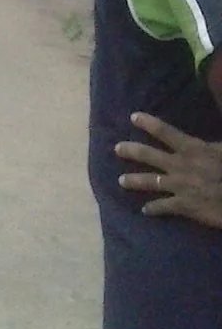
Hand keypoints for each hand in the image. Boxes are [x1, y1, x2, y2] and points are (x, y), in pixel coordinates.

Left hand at [115, 112, 221, 229]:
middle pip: (147, 154)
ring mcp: (179, 186)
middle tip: (117, 148)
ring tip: (121, 181)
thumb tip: (207, 142)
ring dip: (133, 181)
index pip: (165, 131)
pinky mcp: (183, 206)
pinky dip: (153, 209)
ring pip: (148, 181)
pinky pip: (163, 207)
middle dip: (130, 150)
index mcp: (193, 149)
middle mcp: (180, 165)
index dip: (148, 123)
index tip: (133, 117)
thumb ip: (212, 146)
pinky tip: (145, 210)